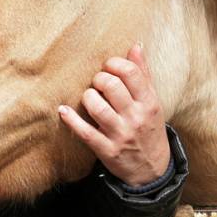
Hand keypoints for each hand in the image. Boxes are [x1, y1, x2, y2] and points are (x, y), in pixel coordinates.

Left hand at [58, 43, 170, 185]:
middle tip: (97, 83)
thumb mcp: (153, 102)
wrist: (152, 170)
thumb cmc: (149, 127)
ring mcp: (121, 135)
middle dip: (98, 79)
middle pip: (111, 86)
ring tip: (89, 97)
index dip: (114, 63)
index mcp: (149, 102)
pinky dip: (71, 120)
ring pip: (97, 107)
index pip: (130, 73)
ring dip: (87, 97)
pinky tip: (63, 110)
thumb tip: (135, 45)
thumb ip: (143, 74)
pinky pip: (85, 132)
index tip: (107, 66)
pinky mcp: (106, 150)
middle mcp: (136, 117)